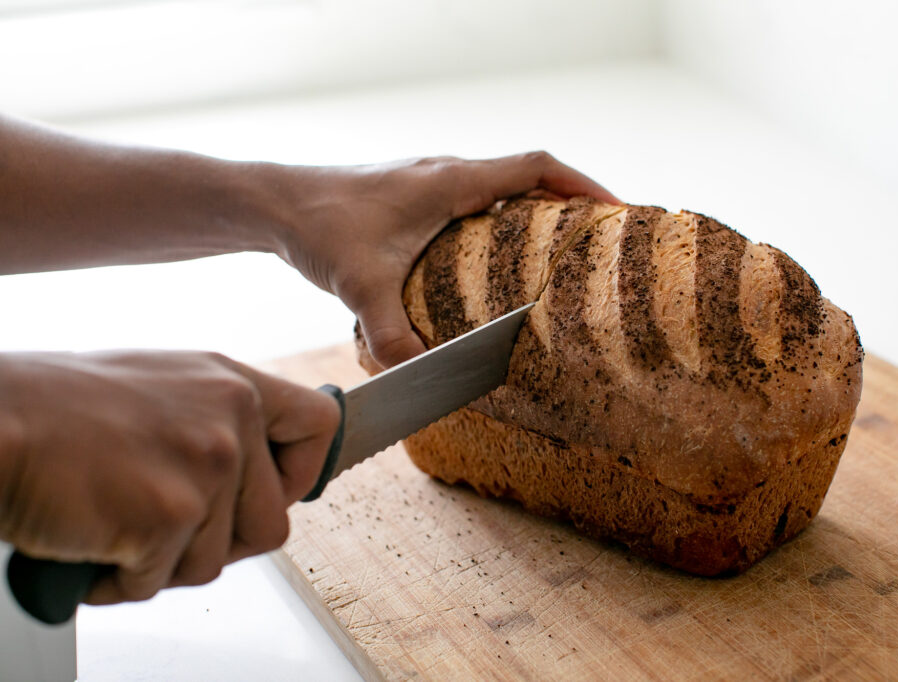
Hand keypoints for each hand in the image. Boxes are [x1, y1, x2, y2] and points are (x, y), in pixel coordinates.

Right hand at [0, 350, 338, 604]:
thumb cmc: (58, 408)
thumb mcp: (163, 389)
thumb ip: (218, 422)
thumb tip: (255, 473)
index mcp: (232, 383)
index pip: (320, 423)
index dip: (303, 472)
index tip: (277, 491)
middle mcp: (231, 418)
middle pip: (272, 523)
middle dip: (219, 543)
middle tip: (167, 530)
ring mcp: (206, 464)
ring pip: (217, 561)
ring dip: (162, 562)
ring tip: (113, 525)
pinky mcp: (170, 513)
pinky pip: (159, 581)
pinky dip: (119, 580)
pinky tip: (89, 542)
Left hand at [266, 152, 617, 367]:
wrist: (275, 202)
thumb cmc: (319, 227)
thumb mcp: (359, 286)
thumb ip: (392, 334)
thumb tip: (420, 377)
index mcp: (451, 180)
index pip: (537, 167)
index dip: (583, 185)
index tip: (615, 209)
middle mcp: (448, 173)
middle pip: (529, 175)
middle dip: (569, 200)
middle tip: (597, 237)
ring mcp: (431, 180)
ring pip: (501, 185)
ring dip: (534, 208)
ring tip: (559, 247)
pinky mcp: (415, 194)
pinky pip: (476, 198)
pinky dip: (501, 218)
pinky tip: (495, 257)